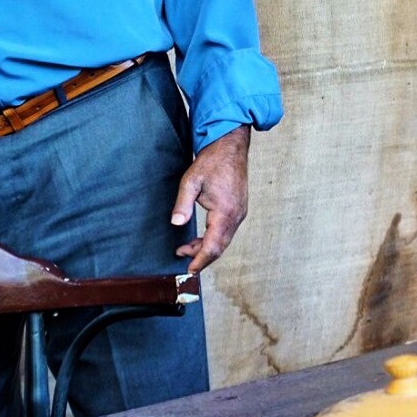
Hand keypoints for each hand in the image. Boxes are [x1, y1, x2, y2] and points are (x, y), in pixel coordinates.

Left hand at [171, 125, 250, 273]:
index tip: (189, 270)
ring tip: (186, 248)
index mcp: (225, 211)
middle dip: (201, 256)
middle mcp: (236, 215)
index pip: (213, 245)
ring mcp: (240, 213)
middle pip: (220, 247)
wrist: (230, 146)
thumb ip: (183, 204)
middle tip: (182, 257)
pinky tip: (201, 236)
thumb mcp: (191, 181)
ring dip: (207, 247)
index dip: (200, 260)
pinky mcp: (239, 209)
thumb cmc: (212, 161)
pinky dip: (214, 238)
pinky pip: (227, 231)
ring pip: (224, 240)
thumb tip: (176, 224)